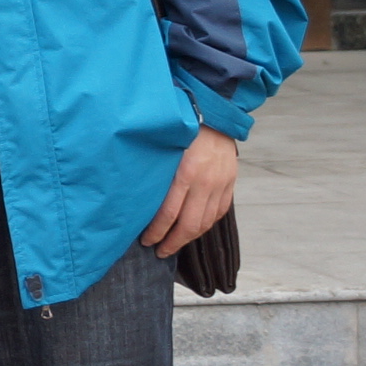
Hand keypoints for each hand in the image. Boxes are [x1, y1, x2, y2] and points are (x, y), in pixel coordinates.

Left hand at [140, 128, 237, 257]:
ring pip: (206, 222)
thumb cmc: (182, 128)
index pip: (169, 213)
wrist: (214, 114)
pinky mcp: (230, 183)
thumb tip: (135, 197)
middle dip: (172, 242)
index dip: (157, 231)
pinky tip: (195, 230)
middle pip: (189, 224)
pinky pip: (219, 212)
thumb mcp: (164, 146)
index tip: (146, 240)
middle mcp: (205, 181)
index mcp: (185, 171)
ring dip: (189, 238)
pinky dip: (207, 225)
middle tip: (159, 251)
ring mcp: (221, 183)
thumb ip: (155, 171)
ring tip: (174, 245)